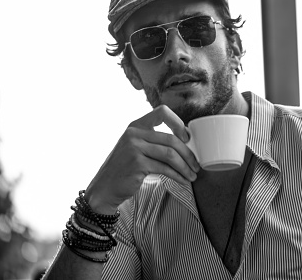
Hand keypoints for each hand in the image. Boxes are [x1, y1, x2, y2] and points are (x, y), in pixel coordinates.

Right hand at [84, 105, 199, 213]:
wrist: (104, 188)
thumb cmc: (125, 168)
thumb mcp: (135, 147)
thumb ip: (153, 141)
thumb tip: (185, 141)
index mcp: (136, 125)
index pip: (162, 112)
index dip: (178, 123)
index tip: (187, 138)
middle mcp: (134, 133)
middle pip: (171, 139)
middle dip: (188, 154)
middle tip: (196, 165)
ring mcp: (134, 148)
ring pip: (170, 155)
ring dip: (185, 167)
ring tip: (192, 175)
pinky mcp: (137, 163)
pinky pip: (165, 168)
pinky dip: (178, 175)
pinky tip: (183, 180)